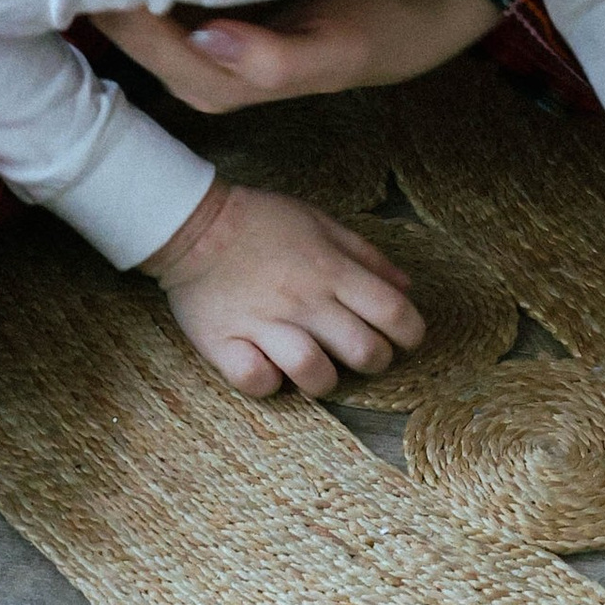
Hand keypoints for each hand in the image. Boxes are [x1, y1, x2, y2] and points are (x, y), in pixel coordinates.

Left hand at [94, 0, 497, 114]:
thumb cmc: (375, 29)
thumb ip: (273, 59)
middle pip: (133, 34)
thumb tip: (203, 41)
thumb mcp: (338, 50)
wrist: (415, 13)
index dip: (118, 14)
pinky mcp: (217, 10)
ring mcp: (209, 38)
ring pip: (143, 14)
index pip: (150, 49)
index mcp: (225, 82)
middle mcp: (207, 65)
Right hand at [141, 178, 423, 397]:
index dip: (412, 333)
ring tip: (317, 367)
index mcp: (331, 270)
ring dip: (324, 380)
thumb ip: (366, 255)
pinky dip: (268, 382)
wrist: (193, 224)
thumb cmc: (262, 222)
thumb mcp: (321, 223)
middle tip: (362, 354)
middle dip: (375, 361)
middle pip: (364, 352)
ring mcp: (263, 324)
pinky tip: (269, 366)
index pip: (394, 313)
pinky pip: (257, 382)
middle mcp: (304, 300)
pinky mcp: (225, 343)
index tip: (405, 338)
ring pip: (315, 375)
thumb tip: (406, 288)